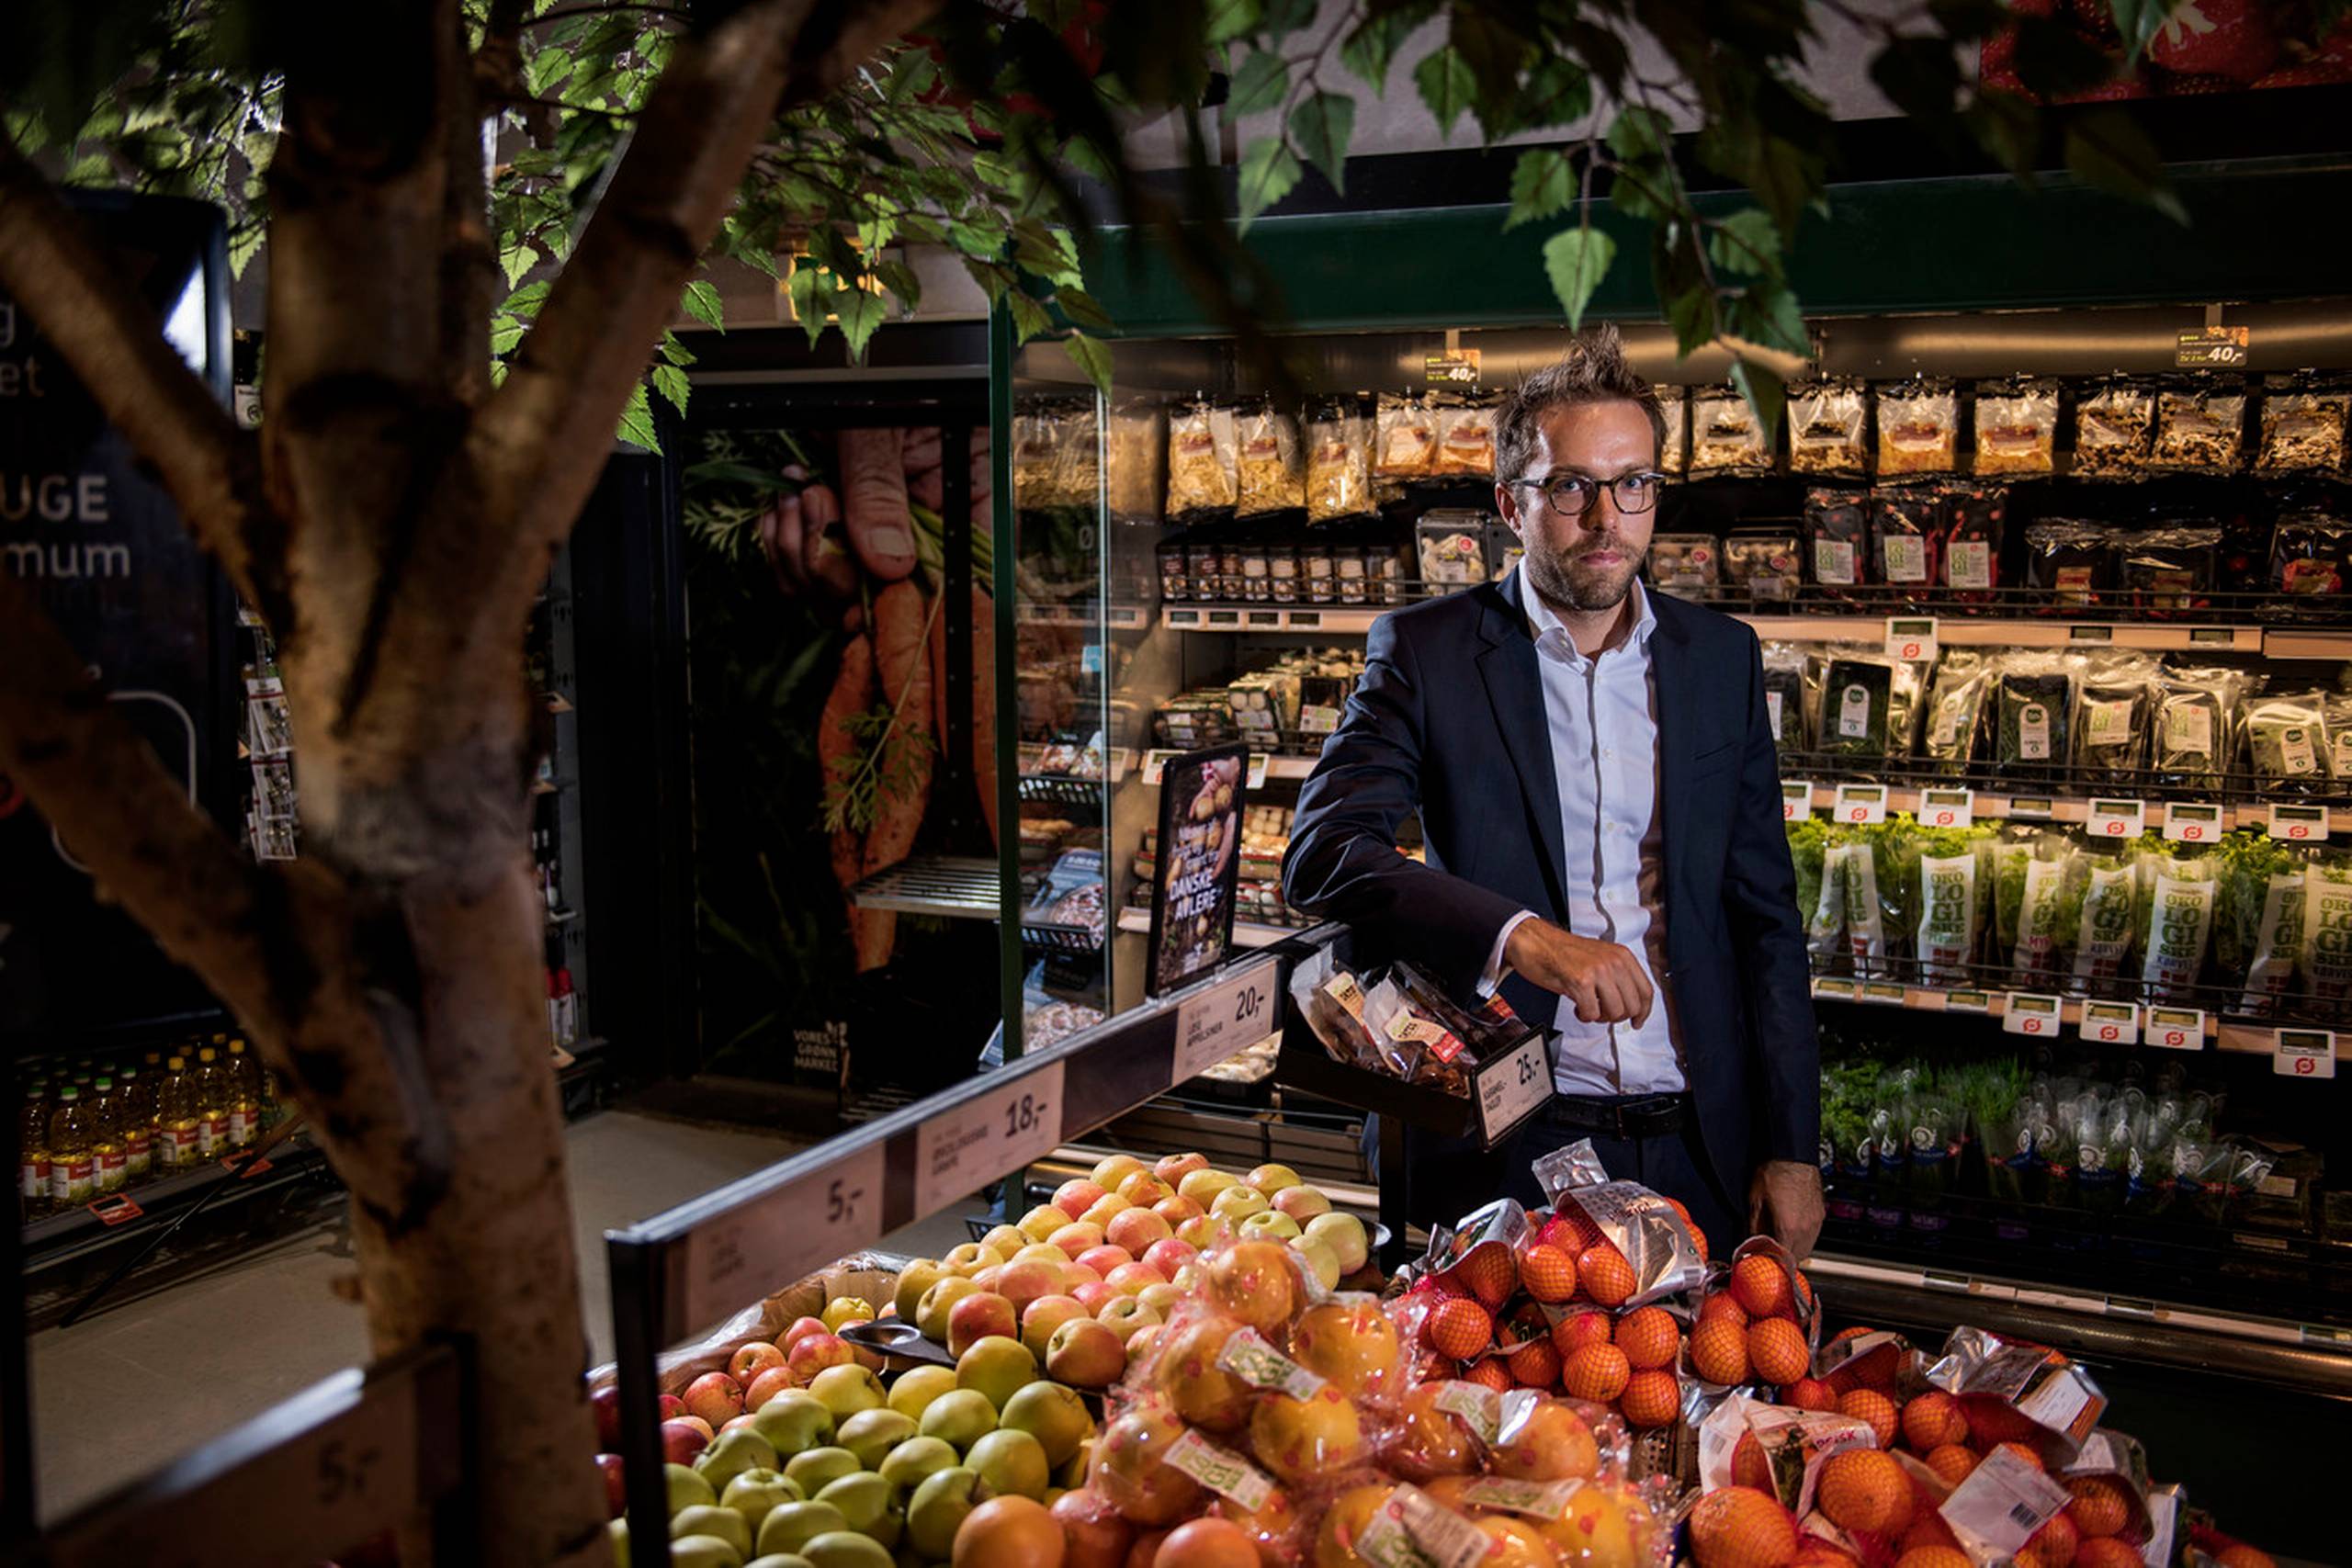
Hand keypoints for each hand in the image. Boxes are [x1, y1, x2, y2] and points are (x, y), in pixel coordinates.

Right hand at [1503, 917, 1653, 1025]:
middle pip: (1632, 1006)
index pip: (1646, 990)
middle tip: (1602, 1013)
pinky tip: (1577, 1007)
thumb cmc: (1561, 951)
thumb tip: (1628, 1002)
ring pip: (1615, 1012)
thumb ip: (1617, 976)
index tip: (1637, 1021)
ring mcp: (1599, 971)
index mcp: (1621, 955)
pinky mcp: (1581, 981)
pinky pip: (1592, 1013)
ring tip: (1588, 1008)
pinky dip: (1584, 1016)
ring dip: (1600, 1017)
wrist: (1534, 941)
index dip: (1643, 1012)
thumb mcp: (1599, 958)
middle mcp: (1613, 961)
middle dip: (1616, 1017)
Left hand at [1748, 1160, 1823, 1260]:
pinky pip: (1813, 1235)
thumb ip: (1755, 1226)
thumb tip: (1752, 1240)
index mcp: (1789, 1228)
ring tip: (1780, 1244)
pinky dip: (1803, 1239)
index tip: (1764, 1262)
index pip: (1783, 1259)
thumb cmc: (1774, 1173)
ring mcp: (1816, 1222)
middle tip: (1771, 1255)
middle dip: (1783, 1259)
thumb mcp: (1756, 1201)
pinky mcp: (1820, 1214)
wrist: (1793, 1155)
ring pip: (1808, 1248)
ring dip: (1794, 1250)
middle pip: (1797, 1258)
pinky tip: (1792, 1232)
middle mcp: (1806, 1228)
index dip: (1773, 1263)